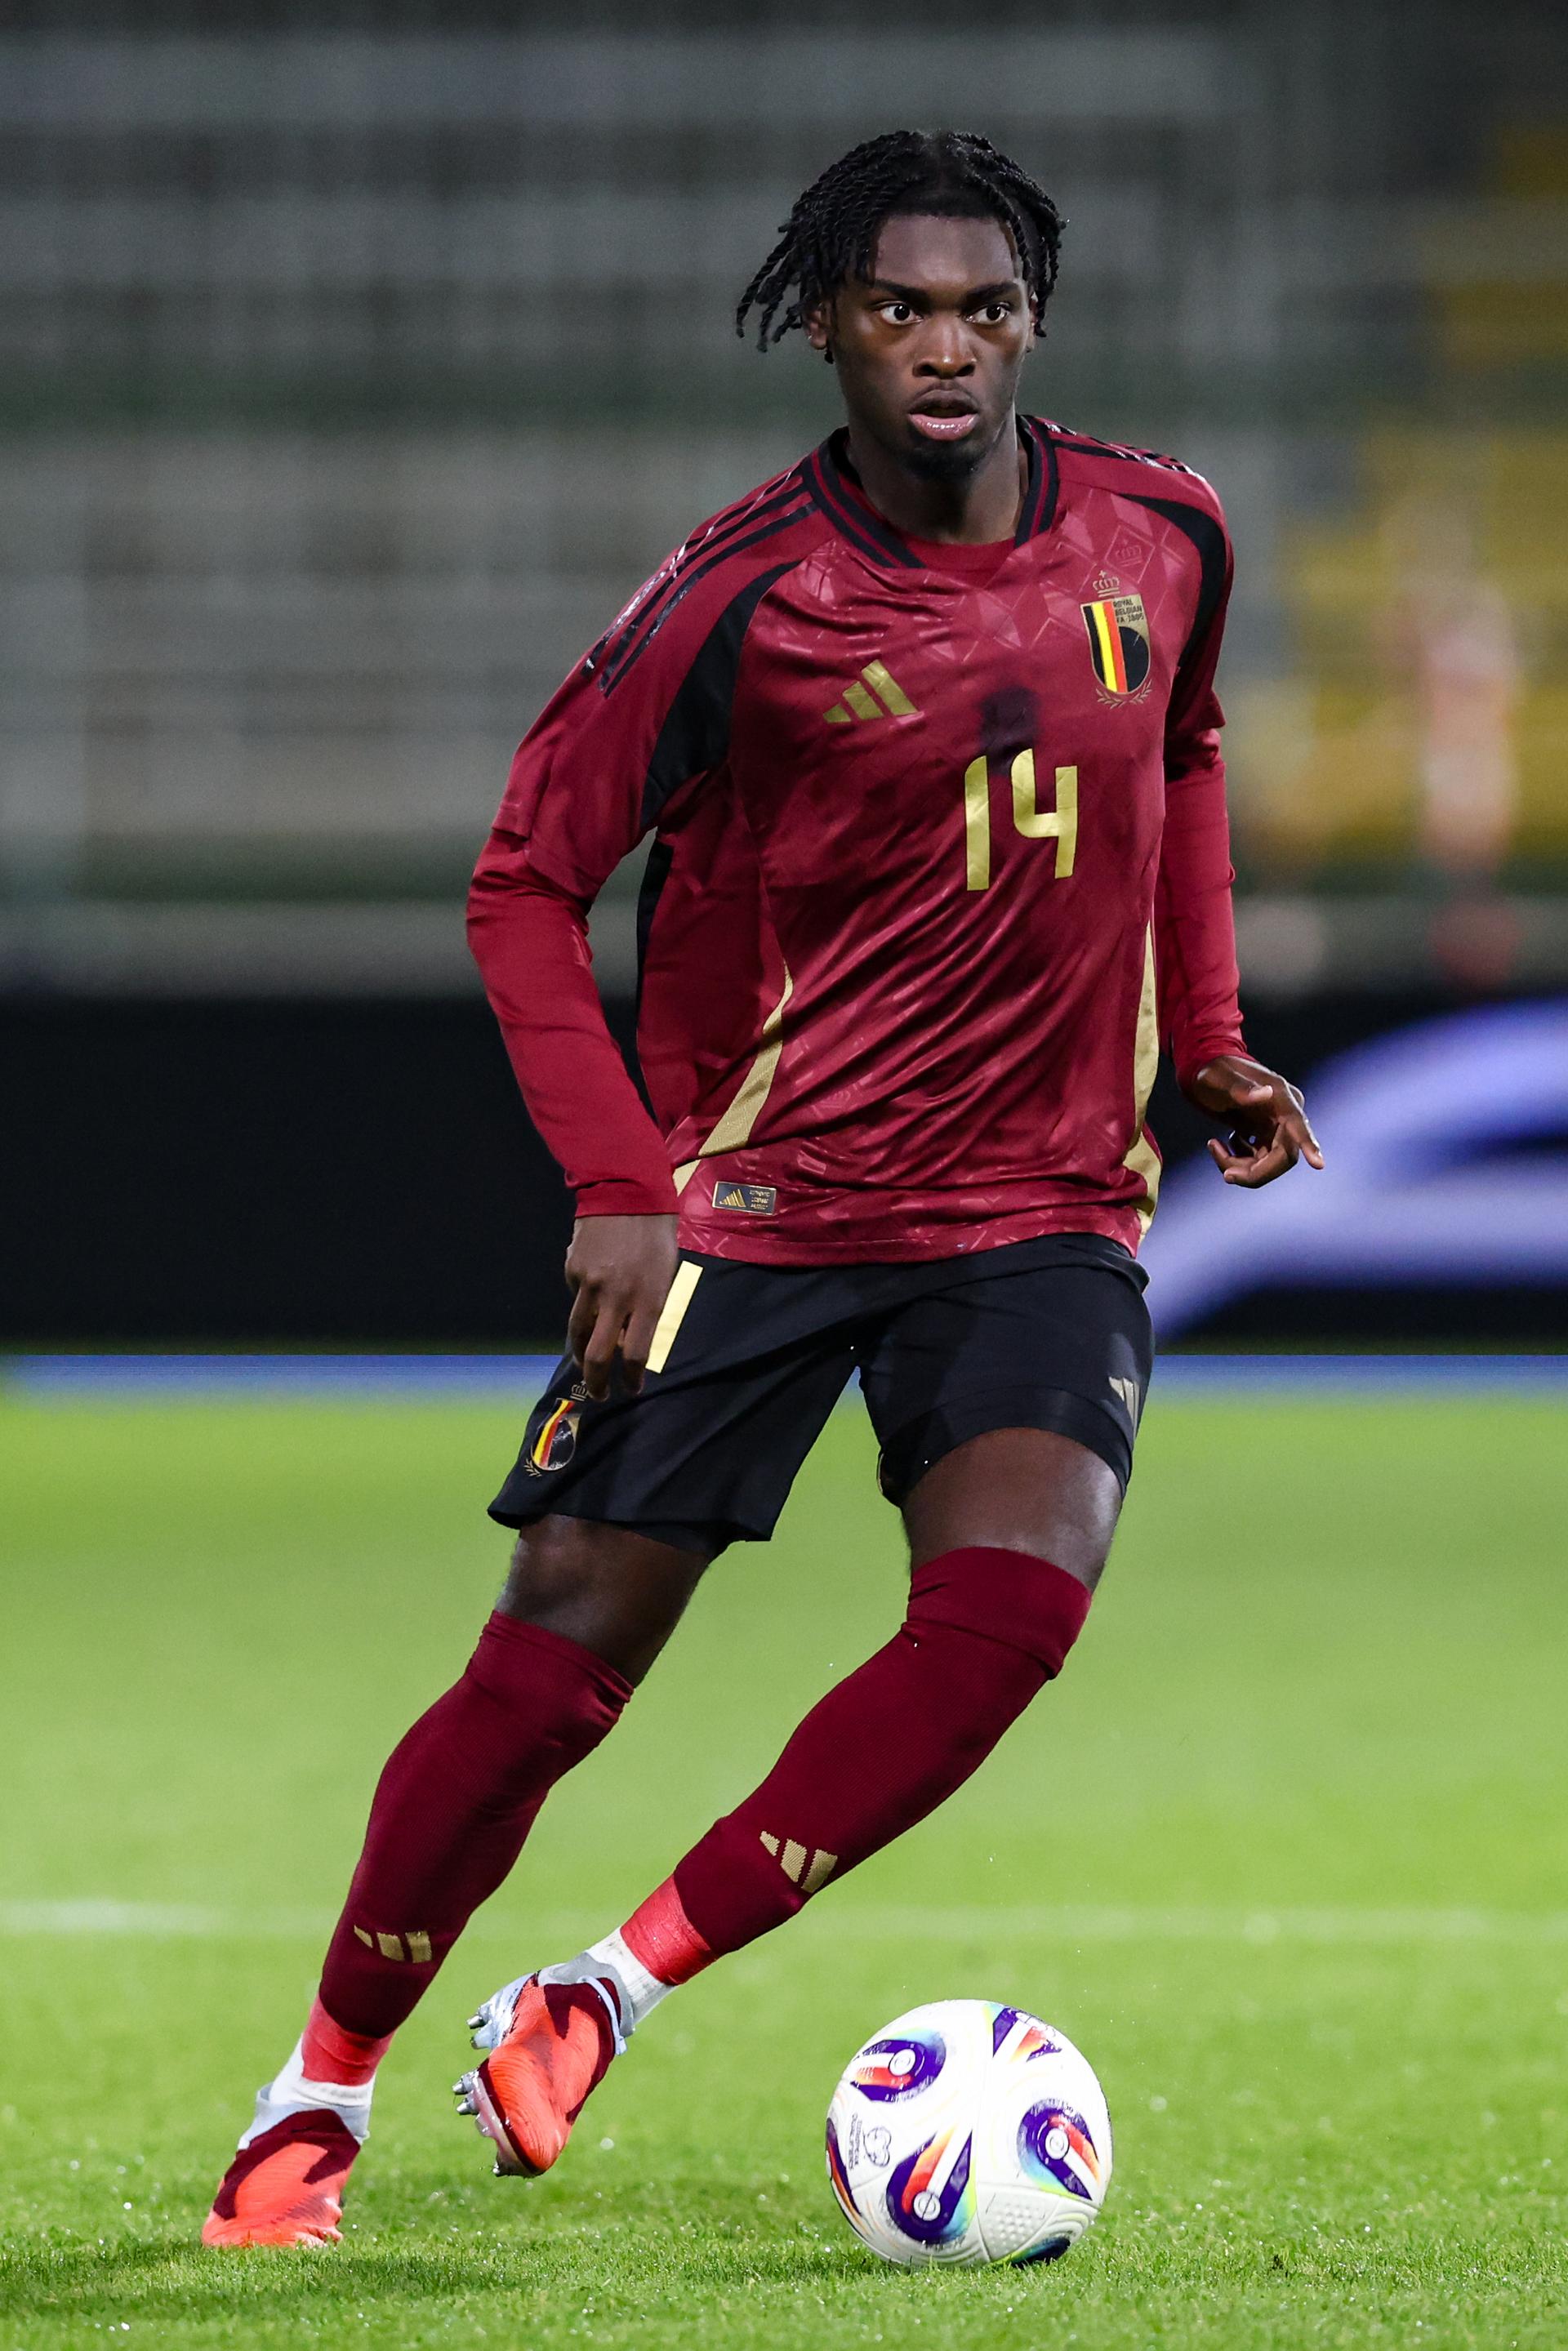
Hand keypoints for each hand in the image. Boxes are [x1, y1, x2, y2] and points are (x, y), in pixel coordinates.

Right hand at [564, 1214, 680, 1399]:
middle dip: (598, 1382)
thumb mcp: (664, 1272)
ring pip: (578, 1333)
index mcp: (648, 1298)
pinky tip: (593, 1291)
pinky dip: (583, 1304)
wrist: (626, 1192)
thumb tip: (632, 1334)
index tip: (632, 1389)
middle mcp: (616, 1298)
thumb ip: (649, 1305)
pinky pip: (576, 1298)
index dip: (632, 1379)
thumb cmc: (656, 1232)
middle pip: (599, 1355)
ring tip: (586, 1366)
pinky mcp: (572, 1271)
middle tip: (601, 1394)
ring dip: (581, 1354)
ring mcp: (589, 1285)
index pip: (636, 1354)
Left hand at [1186, 1055, 1324, 1188]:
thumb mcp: (1218, 1077)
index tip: (1319, 1164)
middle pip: (1284, 1157)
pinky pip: (1257, 1162)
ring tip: (1214, 1147)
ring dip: (1240, 1167)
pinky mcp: (1265, 1137)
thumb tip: (1266, 1094)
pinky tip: (1221, 1144)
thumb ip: (1239, 1086)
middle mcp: (1285, 1114)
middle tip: (1226, 1175)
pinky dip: (1236, 1161)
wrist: (1206, 1071)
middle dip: (1255, 1172)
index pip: (1298, 1125)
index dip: (1308, 1145)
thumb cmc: (1212, 1071)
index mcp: (1280, 1096)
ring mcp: (1277, 1127)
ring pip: (1268, 1164)